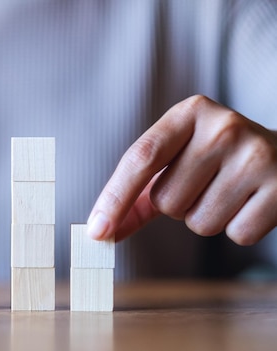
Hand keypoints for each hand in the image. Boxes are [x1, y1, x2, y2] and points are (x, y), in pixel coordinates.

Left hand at [88, 95, 276, 244]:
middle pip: (167, 200)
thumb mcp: (177, 160)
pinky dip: (238, 228)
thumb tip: (99, 231)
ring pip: (198, 223)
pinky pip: (236, 234)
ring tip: (228, 192)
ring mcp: (256, 155)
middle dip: (177, 206)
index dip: (114, 198)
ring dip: (206, 219)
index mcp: (190, 112)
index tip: (96, 232)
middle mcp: (223, 127)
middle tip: (205, 184)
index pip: (141, 158)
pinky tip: (251, 203)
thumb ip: (136, 194)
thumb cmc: (216, 161)